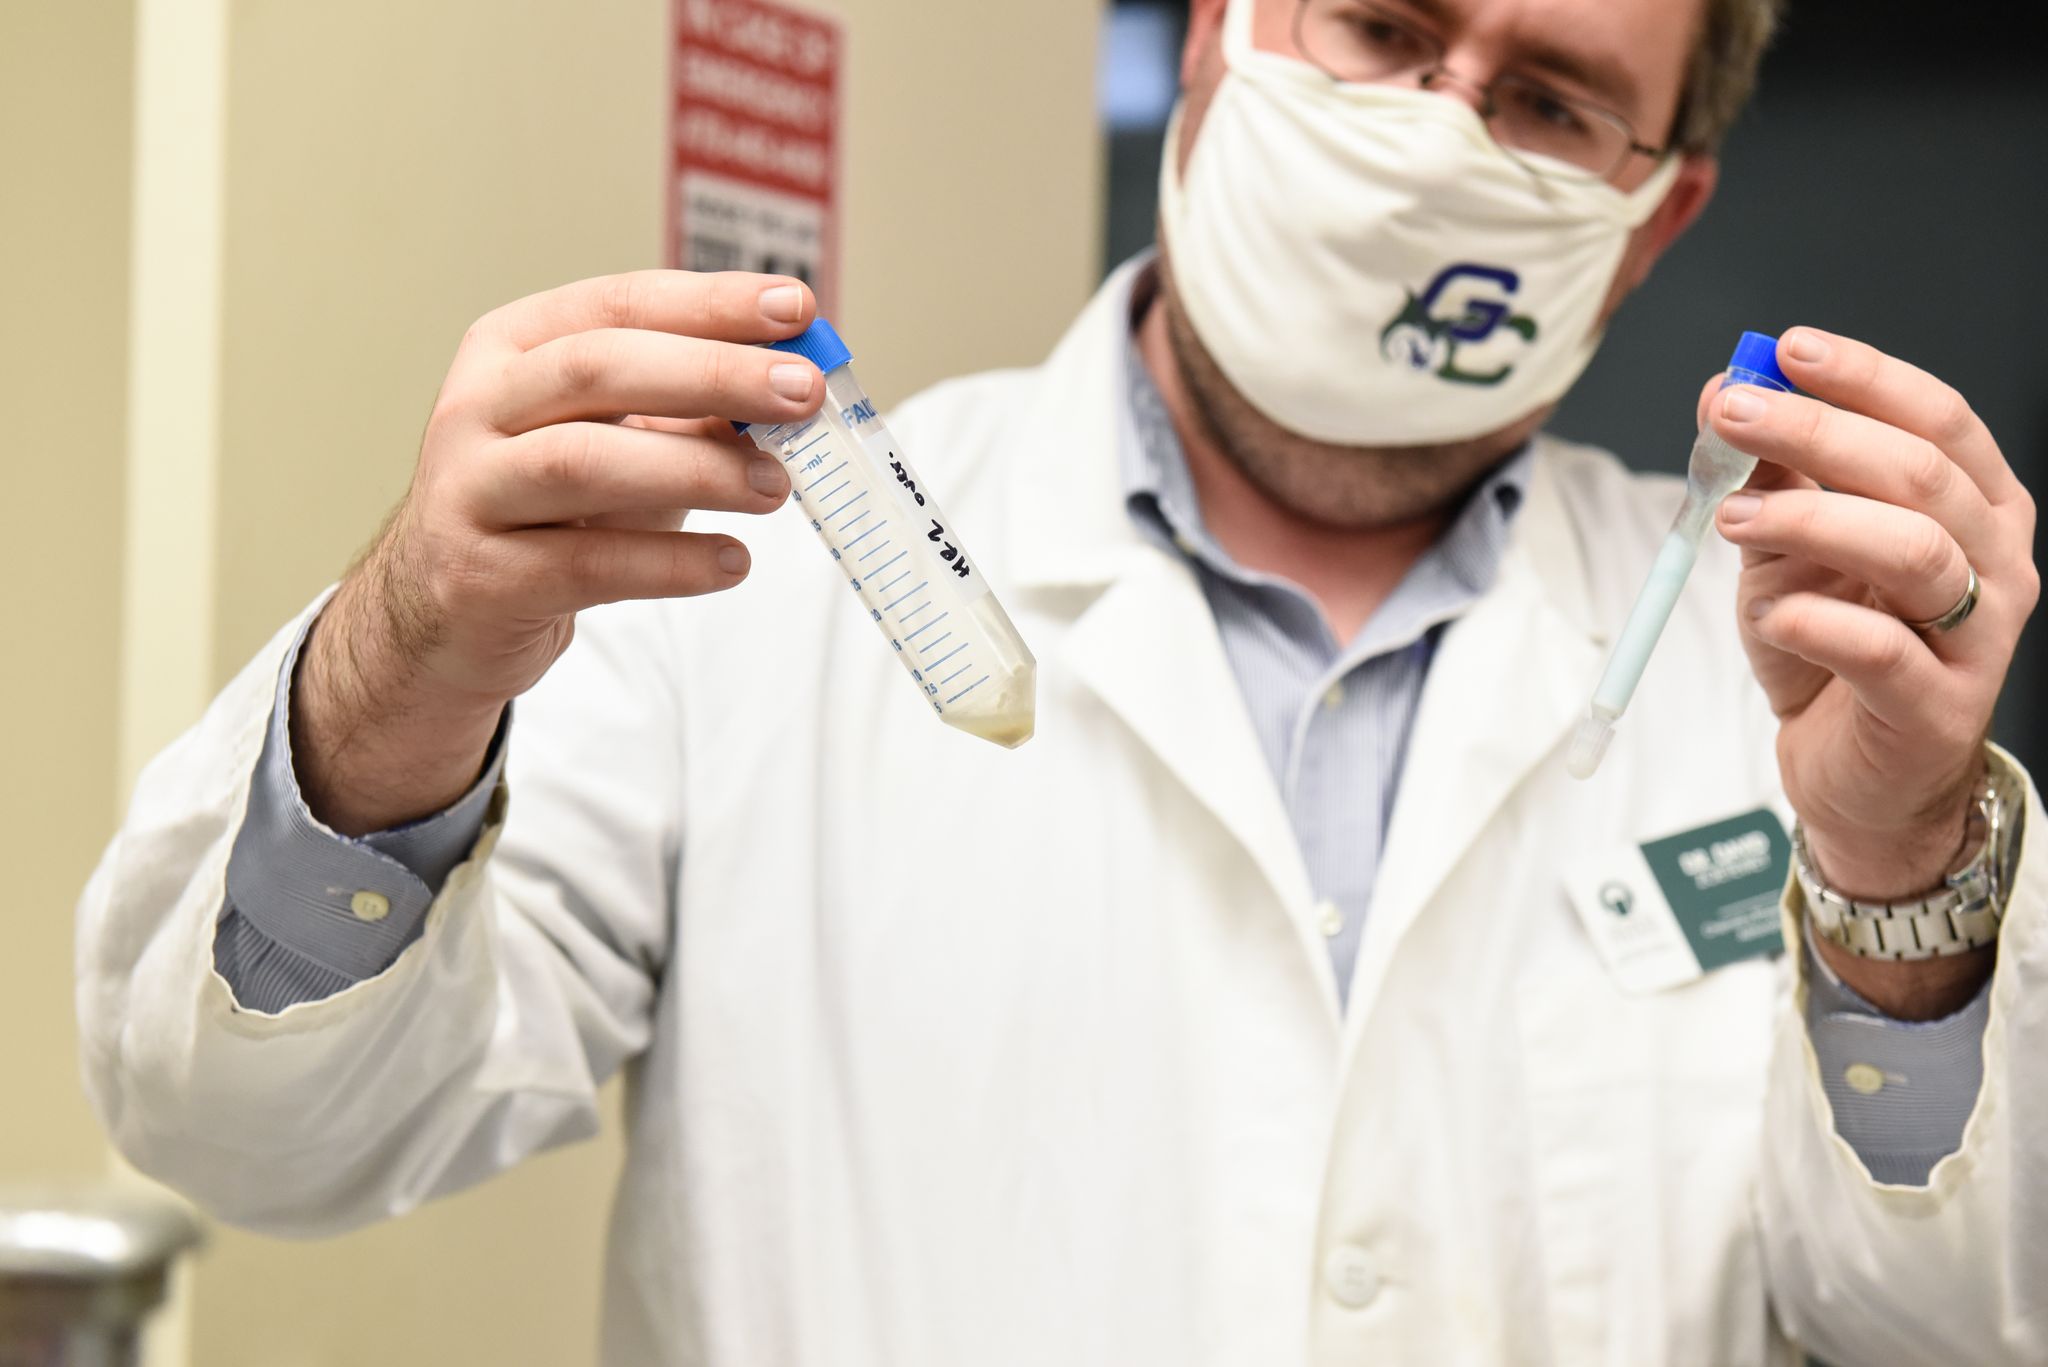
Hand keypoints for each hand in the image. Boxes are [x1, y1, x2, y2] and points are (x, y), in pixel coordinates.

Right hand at [296, 270, 824, 833]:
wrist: (444, 612)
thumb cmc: (548, 508)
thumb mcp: (614, 440)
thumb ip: (689, 411)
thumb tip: (793, 388)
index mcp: (512, 347)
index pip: (617, 303)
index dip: (710, 303)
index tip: (796, 307)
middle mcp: (477, 407)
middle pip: (599, 368)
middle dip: (713, 374)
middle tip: (801, 392)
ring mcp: (471, 492)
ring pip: (586, 461)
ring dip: (697, 469)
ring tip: (776, 487)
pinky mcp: (483, 578)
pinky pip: (588, 565)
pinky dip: (672, 563)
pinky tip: (733, 563)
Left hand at [1700, 328, 2037, 908]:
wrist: (1853, 772)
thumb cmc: (1831, 648)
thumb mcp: (1789, 549)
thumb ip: (1770, 475)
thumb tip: (1728, 390)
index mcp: (1974, 505)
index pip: (1936, 418)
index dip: (1864, 377)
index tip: (1786, 350)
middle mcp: (1995, 560)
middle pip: (1919, 473)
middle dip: (1819, 431)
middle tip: (1733, 417)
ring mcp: (1978, 636)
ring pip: (1913, 550)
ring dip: (1814, 517)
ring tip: (1733, 516)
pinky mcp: (1937, 707)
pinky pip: (1882, 651)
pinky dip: (1818, 622)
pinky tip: (1771, 612)